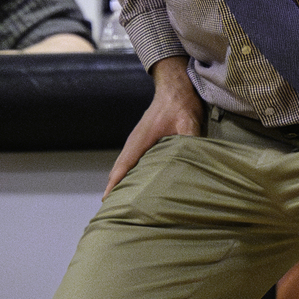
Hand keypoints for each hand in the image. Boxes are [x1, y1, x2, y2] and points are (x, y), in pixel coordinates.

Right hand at [103, 56, 203, 195]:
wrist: (176, 86)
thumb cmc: (180, 103)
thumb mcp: (188, 121)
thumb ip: (188, 139)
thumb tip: (192, 158)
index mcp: (140, 140)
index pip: (122, 167)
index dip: (114, 185)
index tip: (106, 202)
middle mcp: (134, 143)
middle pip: (119, 171)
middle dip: (114, 190)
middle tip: (113, 212)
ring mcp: (138, 143)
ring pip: (124, 167)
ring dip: (121, 183)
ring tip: (122, 204)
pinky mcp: (144, 143)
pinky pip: (132, 163)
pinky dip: (129, 175)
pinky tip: (136, 186)